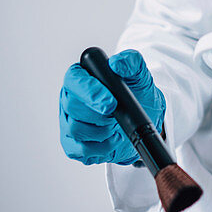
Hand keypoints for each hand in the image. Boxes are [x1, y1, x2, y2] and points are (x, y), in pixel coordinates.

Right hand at [59, 49, 165, 165]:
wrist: (142, 120)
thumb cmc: (136, 94)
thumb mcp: (139, 75)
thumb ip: (131, 62)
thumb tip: (117, 64)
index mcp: (82, 78)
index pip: (74, 80)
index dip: (89, 91)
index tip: (111, 102)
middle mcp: (71, 99)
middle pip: (72, 106)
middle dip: (98, 114)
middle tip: (115, 116)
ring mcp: (69, 122)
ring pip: (75, 128)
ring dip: (100, 131)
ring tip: (115, 127)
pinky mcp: (73, 145)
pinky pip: (80, 150)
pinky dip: (101, 148)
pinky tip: (112, 140)